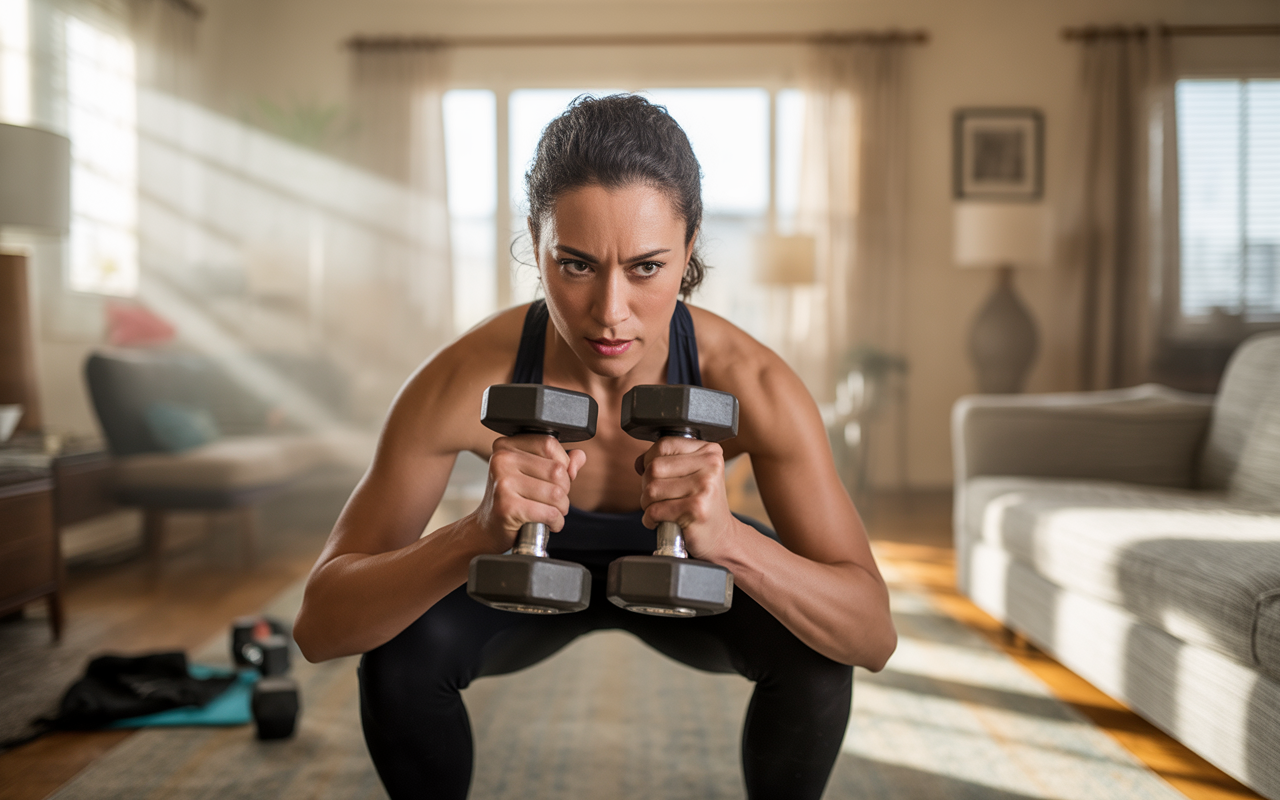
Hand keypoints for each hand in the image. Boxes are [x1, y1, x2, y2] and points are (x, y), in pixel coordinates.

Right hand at [474, 435, 586, 552]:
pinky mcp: (507, 506)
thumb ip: (559, 461)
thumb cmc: (512, 499)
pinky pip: (550, 513)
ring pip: (556, 493)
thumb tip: (578, 457)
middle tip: (553, 501)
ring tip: (551, 512)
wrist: (487, 528)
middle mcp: (502, 460)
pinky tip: (548, 524)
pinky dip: (556, 522)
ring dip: (562, 509)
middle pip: (557, 470)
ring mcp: (503, 483)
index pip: (549, 444)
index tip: (556, 479)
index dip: (563, 464)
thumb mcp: (533, 474)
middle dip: (564, 490)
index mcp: (507, 445)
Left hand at [636, 438, 735, 560]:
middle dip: (647, 485)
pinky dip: (650, 519)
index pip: (664, 444)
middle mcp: (710, 465)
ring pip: (651, 489)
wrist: (721, 536)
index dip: (650, 461)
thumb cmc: (701, 504)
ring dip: (647, 504)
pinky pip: (654, 510)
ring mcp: (704, 487)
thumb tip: (639, 462)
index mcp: (709, 451)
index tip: (657, 476)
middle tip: (658, 498)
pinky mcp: (696, 509)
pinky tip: (661, 521)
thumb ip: (667, 461)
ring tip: (661, 509)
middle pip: (654, 467)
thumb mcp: (691, 474)